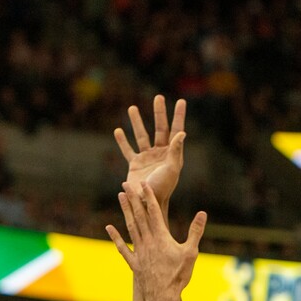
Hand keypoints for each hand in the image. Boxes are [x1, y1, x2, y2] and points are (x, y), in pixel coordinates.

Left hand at [106, 182, 205, 300]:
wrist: (162, 297)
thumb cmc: (178, 276)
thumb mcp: (191, 253)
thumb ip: (195, 231)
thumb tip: (203, 213)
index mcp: (161, 237)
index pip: (153, 211)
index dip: (148, 196)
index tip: (143, 184)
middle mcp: (147, 241)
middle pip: (139, 215)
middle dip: (132, 198)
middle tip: (126, 184)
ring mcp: (138, 251)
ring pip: (130, 227)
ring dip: (125, 211)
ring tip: (120, 197)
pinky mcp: (133, 262)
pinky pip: (122, 247)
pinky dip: (116, 237)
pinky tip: (109, 227)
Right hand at [114, 95, 185, 211]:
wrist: (148, 202)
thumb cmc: (163, 188)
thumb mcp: (172, 169)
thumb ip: (176, 150)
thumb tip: (182, 132)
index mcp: (172, 154)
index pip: (176, 131)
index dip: (178, 116)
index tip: (181, 102)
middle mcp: (160, 153)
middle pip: (159, 129)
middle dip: (159, 113)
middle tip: (158, 97)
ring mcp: (146, 158)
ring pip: (141, 136)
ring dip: (137, 122)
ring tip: (132, 108)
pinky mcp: (135, 165)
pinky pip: (128, 150)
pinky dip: (122, 141)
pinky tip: (118, 131)